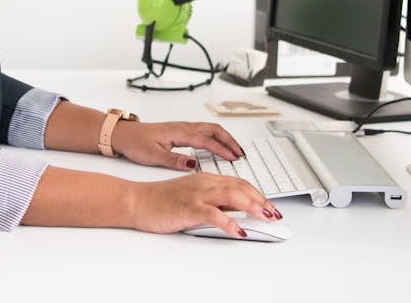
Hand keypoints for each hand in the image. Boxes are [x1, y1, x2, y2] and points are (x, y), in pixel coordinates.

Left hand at [110, 119, 243, 170]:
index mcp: (179, 133)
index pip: (206, 140)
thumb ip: (174, 160)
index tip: (234, 157)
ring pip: (210, 129)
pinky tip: (217, 146)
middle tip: (241, 153)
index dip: (222, 149)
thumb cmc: (136, 143)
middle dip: (230, 141)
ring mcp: (182, 127)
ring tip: (235, 150)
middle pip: (213, 130)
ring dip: (224, 138)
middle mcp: (183, 127)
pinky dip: (215, 137)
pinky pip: (203, 130)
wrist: (123, 134)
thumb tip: (193, 164)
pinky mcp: (180, 131)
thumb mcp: (153, 156)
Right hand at [127, 173, 281, 237]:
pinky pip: (214, 215)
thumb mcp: (191, 197)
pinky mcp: (189, 207)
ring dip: (252, 207)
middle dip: (261, 200)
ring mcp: (197, 194)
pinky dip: (230, 223)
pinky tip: (240, 231)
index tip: (269, 205)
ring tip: (265, 218)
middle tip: (274, 213)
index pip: (239, 182)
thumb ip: (212, 201)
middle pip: (240, 187)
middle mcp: (204, 183)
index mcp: (205, 178)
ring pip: (232, 196)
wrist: (137, 201)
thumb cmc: (160, 201)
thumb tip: (233, 211)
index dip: (257, 193)